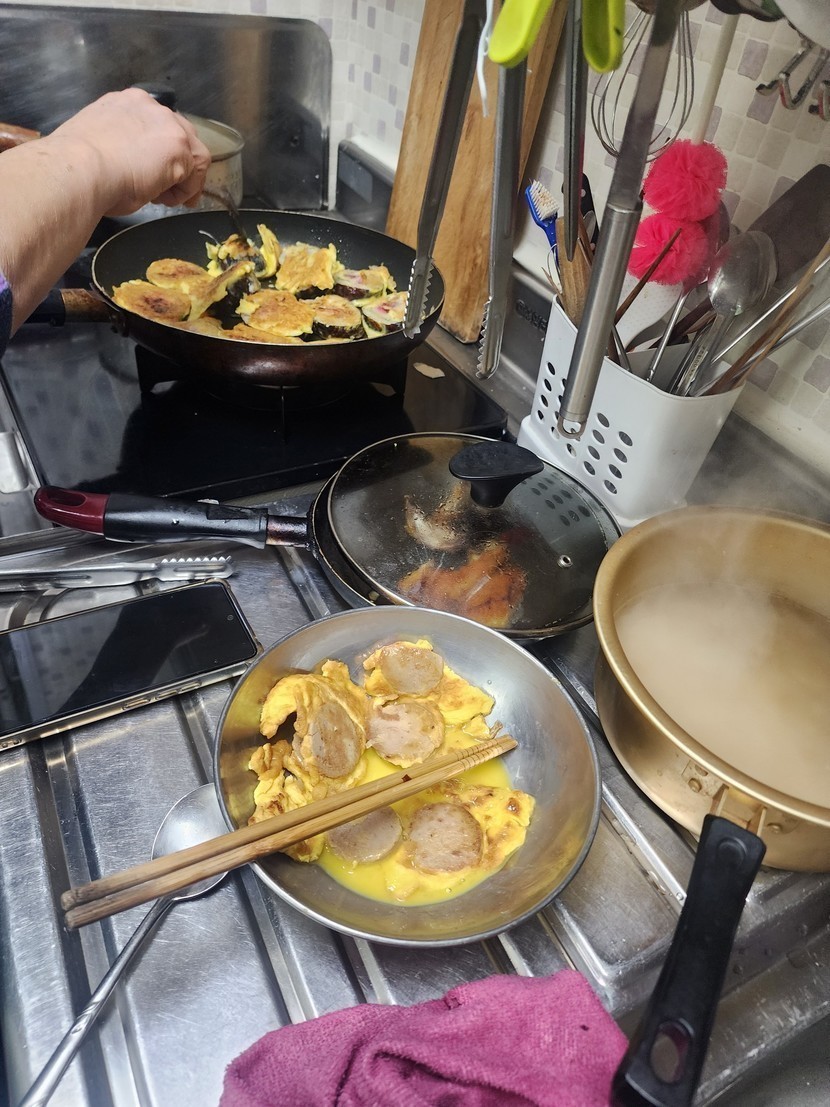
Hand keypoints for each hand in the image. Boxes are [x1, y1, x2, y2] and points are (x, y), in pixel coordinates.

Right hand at [47, 87, 211, 214]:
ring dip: (183, 178)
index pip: (156, 125)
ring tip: (164, 197)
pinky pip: (194, 174)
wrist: (79, 170)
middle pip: (180, 134)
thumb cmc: (80, 166)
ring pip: (193, 153)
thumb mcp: (102, 144)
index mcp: (127, 103)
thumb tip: (129, 163)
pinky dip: (184, 191)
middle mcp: (150, 107)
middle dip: (178, 162)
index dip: (159, 151)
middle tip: (165, 188)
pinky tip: (163, 199)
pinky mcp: (179, 147)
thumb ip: (121, 144)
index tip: (152, 172)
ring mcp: (167, 125)